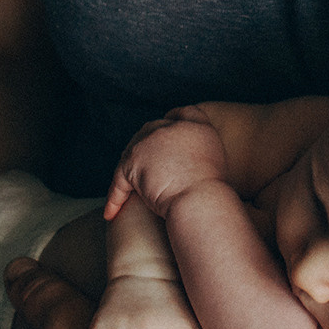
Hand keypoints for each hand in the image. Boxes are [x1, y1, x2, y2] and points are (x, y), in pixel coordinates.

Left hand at [105, 110, 227, 217]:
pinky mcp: (133, 161)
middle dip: (148, 146)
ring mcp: (150, 142)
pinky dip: (115, 197)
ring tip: (127, 191)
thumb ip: (201, 151)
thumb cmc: (212, 193)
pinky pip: (119, 178)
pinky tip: (111, 214)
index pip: (182, 114)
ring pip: (133, 151)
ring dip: (130, 169)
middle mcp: (172, 127)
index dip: (173, 120)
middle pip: (153, 129)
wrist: (199, 201)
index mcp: (198, 126)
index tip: (167, 131)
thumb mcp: (217, 161)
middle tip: (145, 169)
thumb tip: (188, 161)